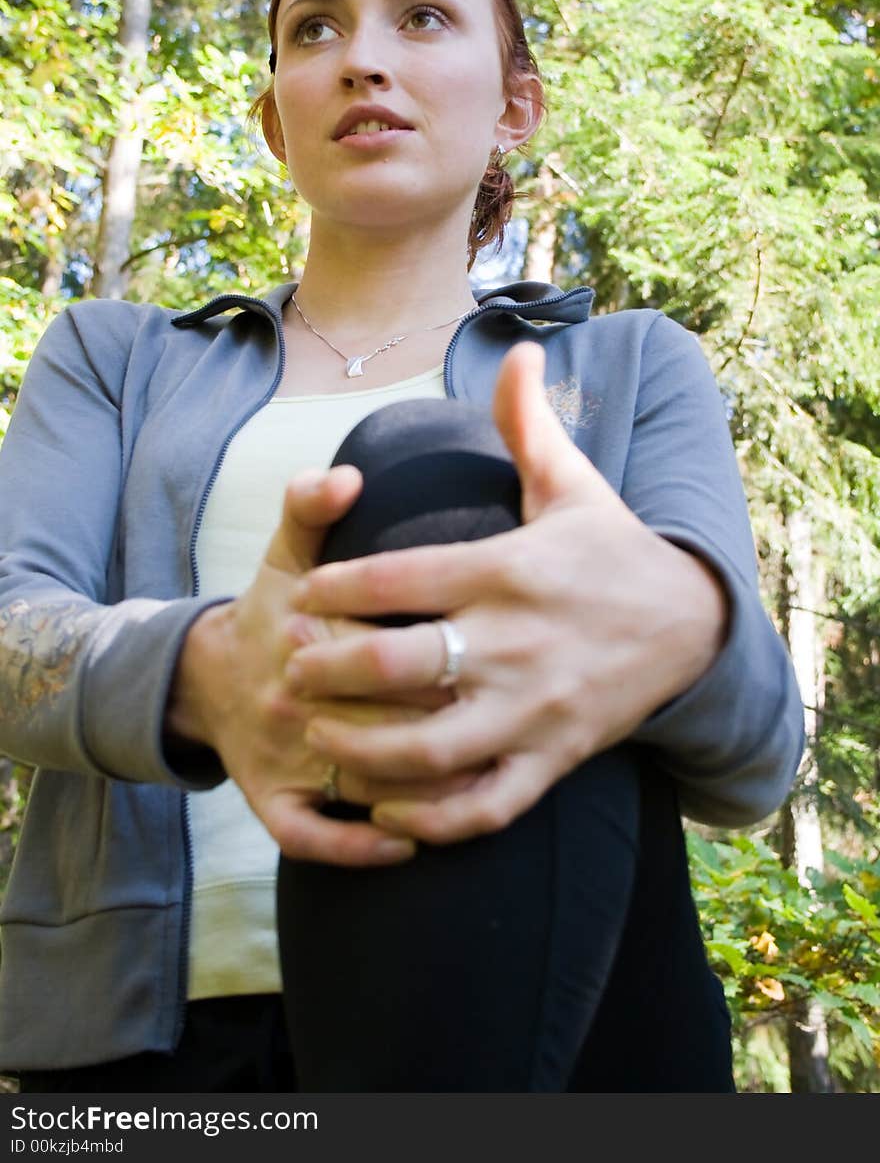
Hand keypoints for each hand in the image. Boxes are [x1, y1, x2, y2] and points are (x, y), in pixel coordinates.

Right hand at [168, 466, 467, 865]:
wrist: (207, 681)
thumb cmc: (274, 611)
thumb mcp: (286, 550)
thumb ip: (313, 506)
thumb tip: (345, 477)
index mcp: (308, 631)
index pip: (382, 643)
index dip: (440, 649)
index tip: (497, 643)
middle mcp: (295, 699)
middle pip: (383, 717)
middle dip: (448, 720)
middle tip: (519, 715)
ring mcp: (283, 758)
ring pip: (360, 783)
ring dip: (422, 787)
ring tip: (487, 774)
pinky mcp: (273, 803)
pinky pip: (314, 836)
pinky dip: (358, 847)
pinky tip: (408, 844)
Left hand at [287, 341, 728, 843]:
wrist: (694, 628)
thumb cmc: (614, 553)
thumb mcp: (574, 484)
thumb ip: (528, 423)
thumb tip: (518, 348)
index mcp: (509, 570)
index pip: (401, 577)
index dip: (338, 587)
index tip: (303, 593)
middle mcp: (516, 643)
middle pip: (400, 663)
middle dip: (327, 670)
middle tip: (285, 669)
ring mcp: (534, 709)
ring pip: (432, 748)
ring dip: (362, 749)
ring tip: (317, 738)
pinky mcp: (553, 758)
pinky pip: (484, 805)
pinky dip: (430, 819)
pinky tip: (384, 811)